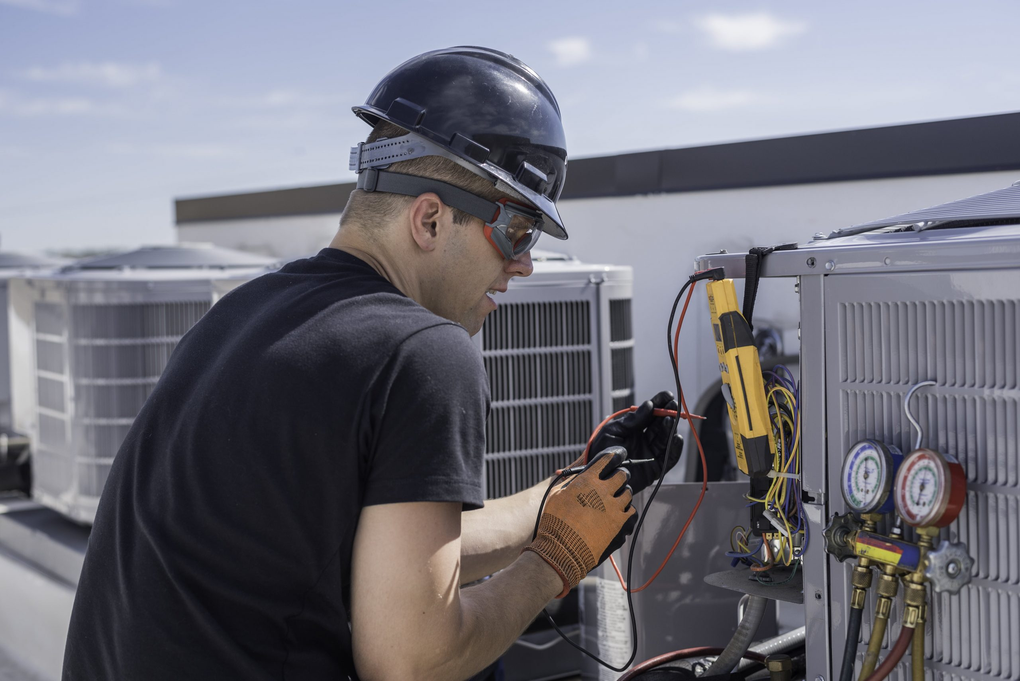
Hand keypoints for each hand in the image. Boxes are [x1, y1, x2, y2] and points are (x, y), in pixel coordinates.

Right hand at [524, 447, 636, 597]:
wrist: (563, 548)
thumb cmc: (555, 521)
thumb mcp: (557, 494)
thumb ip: (571, 481)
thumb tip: (580, 475)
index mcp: (587, 480)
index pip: (606, 460)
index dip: (613, 456)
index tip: (616, 456)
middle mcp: (603, 490)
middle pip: (622, 475)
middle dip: (620, 475)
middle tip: (616, 479)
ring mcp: (613, 506)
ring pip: (628, 492)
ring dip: (622, 493)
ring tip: (616, 498)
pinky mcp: (619, 522)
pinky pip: (630, 510)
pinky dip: (625, 510)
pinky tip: (618, 512)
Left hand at [588, 390, 683, 493]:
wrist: (597, 476)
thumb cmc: (601, 452)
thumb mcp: (613, 430)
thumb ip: (632, 420)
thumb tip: (649, 405)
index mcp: (634, 429)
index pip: (650, 414)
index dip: (659, 404)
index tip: (667, 395)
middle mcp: (644, 440)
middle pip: (660, 425)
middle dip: (668, 413)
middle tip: (673, 405)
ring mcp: (650, 454)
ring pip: (665, 439)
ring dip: (670, 428)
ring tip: (670, 419)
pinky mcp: (655, 469)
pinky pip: (669, 458)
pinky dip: (675, 449)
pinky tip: (676, 438)